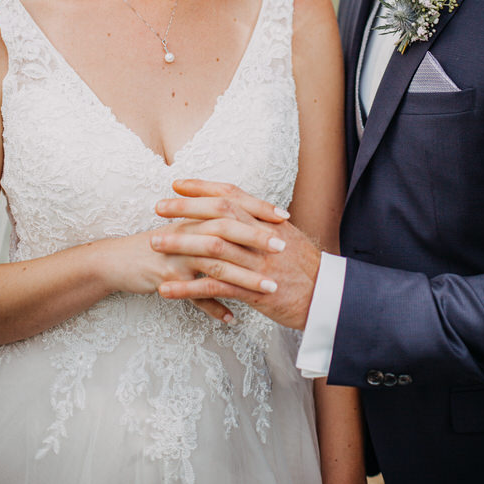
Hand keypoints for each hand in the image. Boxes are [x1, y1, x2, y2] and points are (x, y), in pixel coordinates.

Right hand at [97, 220, 287, 302]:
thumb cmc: (159, 244)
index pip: (231, 204)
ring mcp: (178, 255)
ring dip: (245, 278)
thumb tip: (245, 225)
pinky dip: (215, 308)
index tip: (283, 216)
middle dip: (256, 238)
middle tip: (282, 247)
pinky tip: (233, 319)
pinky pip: (196, 296)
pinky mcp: (167, 278)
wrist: (118, 260)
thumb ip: (212, 226)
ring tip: (269, 289)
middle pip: (227, 230)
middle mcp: (188, 231)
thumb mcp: (185, 230)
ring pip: (216, 264)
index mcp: (196, 216)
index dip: (257, 208)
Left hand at [152, 180, 321, 329]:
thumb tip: (240, 212)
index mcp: (268, 222)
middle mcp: (262, 238)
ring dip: (180, 245)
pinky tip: (166, 289)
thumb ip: (263, 224)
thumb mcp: (288, 237)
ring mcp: (257, 264)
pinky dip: (188, 288)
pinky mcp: (253, 292)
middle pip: (218, 215)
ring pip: (213, 249)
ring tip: (154, 244)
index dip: (203, 187)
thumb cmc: (306, 268)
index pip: (232, 195)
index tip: (178, 184)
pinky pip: (215, 288)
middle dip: (186, 209)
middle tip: (158, 207)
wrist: (329, 298)